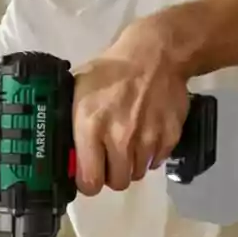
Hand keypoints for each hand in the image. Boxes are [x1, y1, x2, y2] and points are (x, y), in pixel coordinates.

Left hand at [71, 20, 190, 195]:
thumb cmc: (111, 70)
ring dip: (131, 164)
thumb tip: (68, 151)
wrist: (156, 54)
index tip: (89, 173)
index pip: (90, 181)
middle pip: (117, 182)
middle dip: (111, 174)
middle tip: (109, 159)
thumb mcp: (79, 90)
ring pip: (137, 173)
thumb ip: (73, 123)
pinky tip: (146, 135)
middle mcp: (120, 139)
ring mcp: (148, 140)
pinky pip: (157, 161)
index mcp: (92, 127)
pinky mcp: (169, 137)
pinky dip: (150, 154)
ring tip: (129, 144)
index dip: (88, 182)